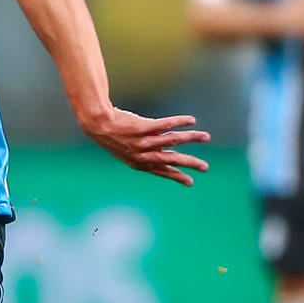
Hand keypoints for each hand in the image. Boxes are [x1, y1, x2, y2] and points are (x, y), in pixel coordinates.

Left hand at [79, 108, 210, 186]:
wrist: (97, 123)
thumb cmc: (112, 136)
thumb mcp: (127, 151)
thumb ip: (145, 154)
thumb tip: (164, 153)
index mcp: (139, 163)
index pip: (162, 171)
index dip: (176, 177)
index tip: (190, 182)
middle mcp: (143, 154)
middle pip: (172, 160)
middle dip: (190, 163)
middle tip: (205, 167)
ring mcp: (143, 141)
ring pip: (173, 140)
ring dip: (192, 138)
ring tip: (206, 137)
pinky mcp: (143, 127)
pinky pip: (166, 124)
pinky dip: (180, 122)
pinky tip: (191, 120)